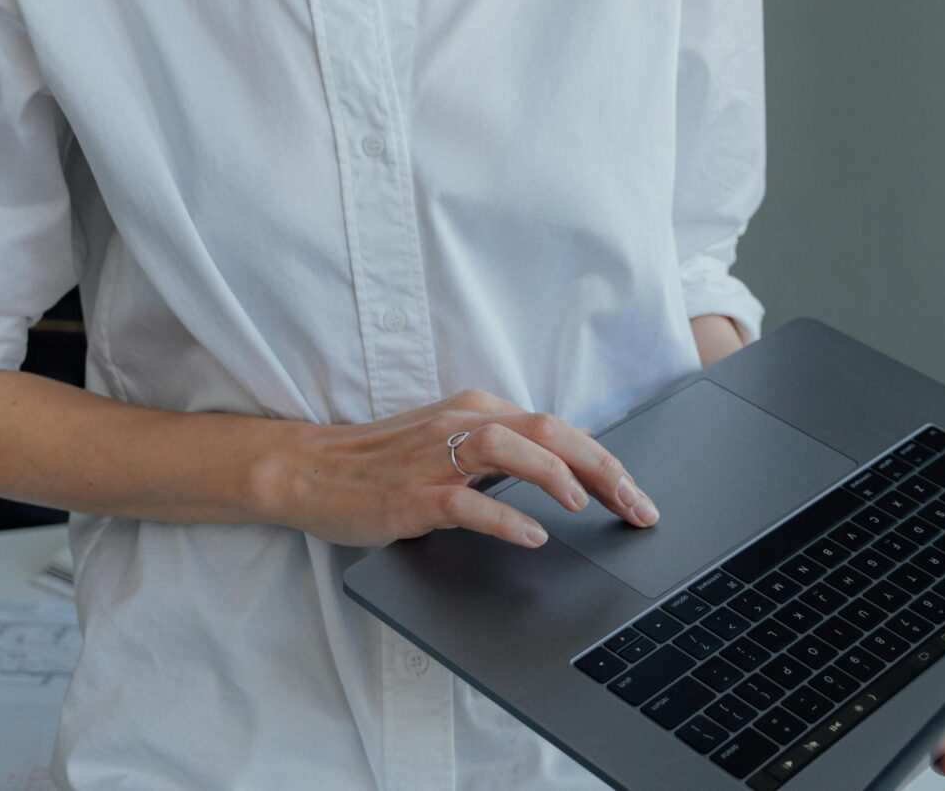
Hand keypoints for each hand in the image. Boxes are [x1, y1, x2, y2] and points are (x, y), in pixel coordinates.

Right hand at [267, 387, 655, 548]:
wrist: (306, 469)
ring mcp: (434, 458)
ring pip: (509, 448)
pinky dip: (504, 516)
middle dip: (602, 466)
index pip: (557, 427)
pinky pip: (465, 502)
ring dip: (556, 474)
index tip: (638, 494)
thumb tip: (566, 468)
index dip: (606, 460)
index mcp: (475, 410)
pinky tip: (532, 535)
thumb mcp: (447, 444)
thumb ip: (499, 451)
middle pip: (548, 430)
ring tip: (587, 504)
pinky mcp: (410, 495)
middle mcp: (460, 424)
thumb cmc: (380, 463)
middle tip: (637, 505)